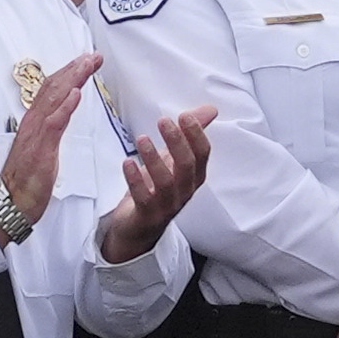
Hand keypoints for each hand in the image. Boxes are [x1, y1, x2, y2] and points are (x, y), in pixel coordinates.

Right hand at [0, 51, 107, 224]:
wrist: (11, 202)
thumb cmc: (27, 181)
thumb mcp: (44, 151)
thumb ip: (51, 132)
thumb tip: (60, 119)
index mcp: (35, 123)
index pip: (53, 91)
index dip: (70, 74)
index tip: (86, 62)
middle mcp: (34, 122)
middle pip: (54, 88)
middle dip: (75, 69)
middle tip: (93, 55)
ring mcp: (37, 133)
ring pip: (55, 99)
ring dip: (73, 79)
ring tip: (88, 64)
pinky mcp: (41, 148)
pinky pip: (54, 123)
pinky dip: (65, 106)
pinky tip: (76, 94)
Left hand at [91, 104, 211, 265]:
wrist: (140, 227)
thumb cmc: (158, 188)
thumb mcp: (174, 159)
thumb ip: (191, 134)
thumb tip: (211, 110)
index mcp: (194, 176)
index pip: (202, 154)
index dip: (196, 135)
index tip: (184, 116)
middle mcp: (184, 190)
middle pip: (187, 166)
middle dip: (177, 142)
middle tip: (164, 121)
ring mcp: (167, 204)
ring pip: (166, 182)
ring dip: (154, 158)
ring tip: (143, 138)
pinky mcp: (147, 214)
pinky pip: (144, 198)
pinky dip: (135, 179)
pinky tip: (127, 162)